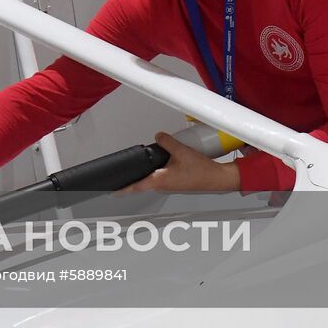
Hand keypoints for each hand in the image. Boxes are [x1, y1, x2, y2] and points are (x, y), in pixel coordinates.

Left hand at [118, 131, 240, 193]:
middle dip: (129, 179)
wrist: (217, 178)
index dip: (121, 189)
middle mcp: (162, 186)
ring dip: (142, 175)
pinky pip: (159, 178)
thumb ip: (166, 142)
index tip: (111, 190)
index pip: (135, 186)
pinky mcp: (174, 183)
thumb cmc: (201, 171)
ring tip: (134, 167)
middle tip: (118, 175)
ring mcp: (168, 185)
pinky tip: (155, 164)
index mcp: (159, 181)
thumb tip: (158, 137)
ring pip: (149, 180)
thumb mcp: (181, 151)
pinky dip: (153, 173)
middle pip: (140, 183)